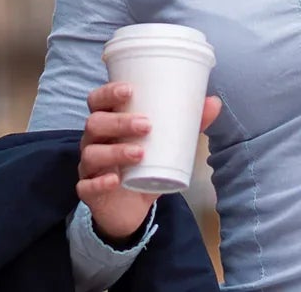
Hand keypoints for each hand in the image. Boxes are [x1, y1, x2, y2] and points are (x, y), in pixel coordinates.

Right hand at [76, 82, 223, 240]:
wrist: (130, 209)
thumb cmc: (144, 167)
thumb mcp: (166, 147)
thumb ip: (187, 125)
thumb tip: (214, 102)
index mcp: (108, 123)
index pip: (97, 101)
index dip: (108, 92)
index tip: (129, 90)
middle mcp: (93, 141)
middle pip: (95, 123)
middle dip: (119, 122)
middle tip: (146, 124)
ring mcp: (89, 167)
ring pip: (91, 154)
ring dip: (115, 151)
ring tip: (140, 153)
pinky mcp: (89, 191)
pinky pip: (86, 186)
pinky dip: (99, 182)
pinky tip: (114, 180)